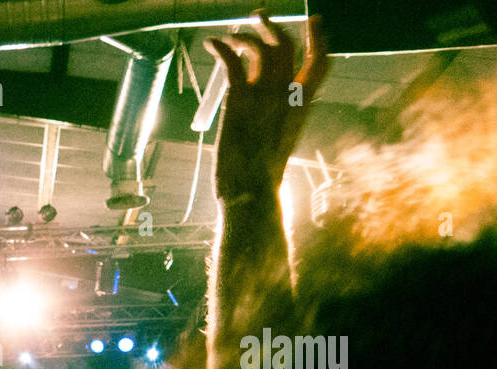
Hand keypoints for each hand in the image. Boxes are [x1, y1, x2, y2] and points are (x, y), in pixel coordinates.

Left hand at [206, 11, 328, 199]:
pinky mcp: (239, 98)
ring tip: (231, 35)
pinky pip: (232, 62)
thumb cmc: (262, 176)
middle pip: (285, 46)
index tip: (314, 20)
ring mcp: (264, 94)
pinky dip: (221, 48)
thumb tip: (268, 116)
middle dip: (272, 26)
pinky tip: (211, 44)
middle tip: (258, 17)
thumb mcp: (279, 143)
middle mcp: (287, 93)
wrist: (251, 190)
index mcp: (303, 105)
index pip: (320, 62)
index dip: (318, 38)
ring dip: (244, 35)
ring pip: (259, 48)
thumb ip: (278, 120)